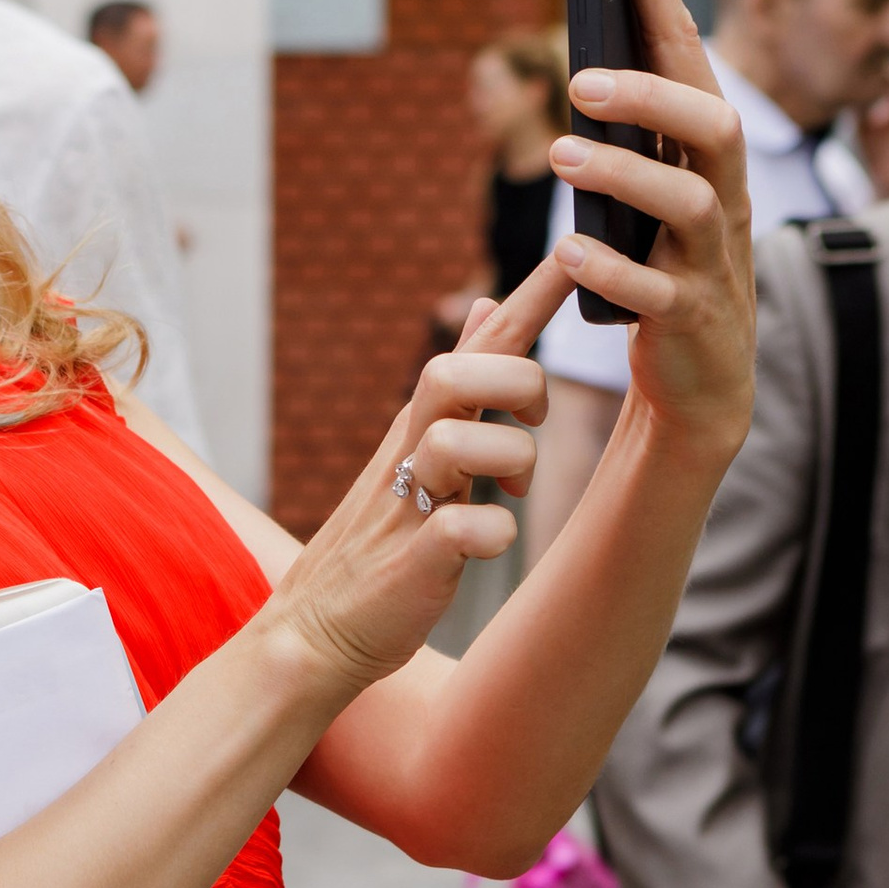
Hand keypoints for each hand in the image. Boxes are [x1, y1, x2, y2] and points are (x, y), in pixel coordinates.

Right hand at [263, 328, 549, 699]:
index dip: (527, 300)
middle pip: (460, 374)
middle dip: (517, 387)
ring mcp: (408, 504)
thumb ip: (458, 383)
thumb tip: (486, 304)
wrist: (315, 633)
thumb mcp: (417, 448)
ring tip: (511, 498)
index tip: (573, 254)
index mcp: (421, 427)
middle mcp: (410, 453)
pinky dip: (494, 538)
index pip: (477, 345)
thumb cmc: (381, 545)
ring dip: (509, 465)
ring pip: (464, 442)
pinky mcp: (414, 559)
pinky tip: (486, 549)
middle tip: (530, 424)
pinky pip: (472, 528)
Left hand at [536, 0, 752, 474]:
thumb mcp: (640, 196)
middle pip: (713, 124)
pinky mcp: (691, 321)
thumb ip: (622, 137)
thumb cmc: (656, 272)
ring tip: (562, 156)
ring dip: (624, 173)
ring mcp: (713, 260)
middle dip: (652, 93)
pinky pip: (658, 292)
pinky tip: (569, 254)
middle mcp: (721, 198)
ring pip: (689, 203)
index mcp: (705, 157)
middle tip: (581, 77)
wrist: (700, 387)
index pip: (689, 57)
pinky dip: (613, 271)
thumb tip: (582, 64)